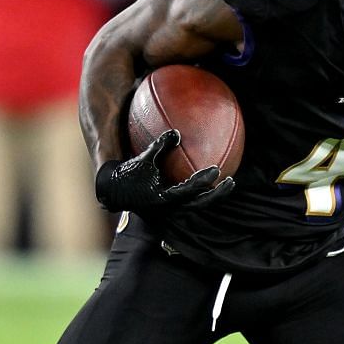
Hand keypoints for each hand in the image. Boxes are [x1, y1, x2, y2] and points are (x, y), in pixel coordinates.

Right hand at [94, 129, 234, 213]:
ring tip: (226, 184)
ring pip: (197, 206)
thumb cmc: (128, 174)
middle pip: (199, 205)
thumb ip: (160, 146)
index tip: (215, 170)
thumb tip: (177, 132)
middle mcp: (169, 209)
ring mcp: (171, 211)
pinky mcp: (171, 209)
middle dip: (216, 194)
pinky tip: (211, 182)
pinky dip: (201, 193)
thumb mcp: (143, 159)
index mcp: (162, 200)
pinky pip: (191, 202)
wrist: (113, 192)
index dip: (203, 181)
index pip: (188, 191)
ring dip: (211, 196)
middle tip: (230, 181)